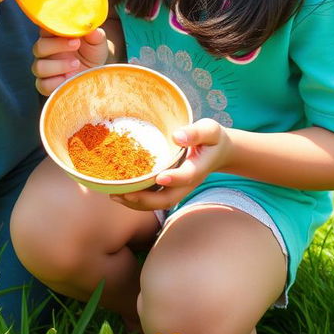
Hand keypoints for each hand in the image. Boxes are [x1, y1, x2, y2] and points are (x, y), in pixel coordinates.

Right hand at [32, 27, 107, 95]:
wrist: (96, 72)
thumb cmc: (92, 52)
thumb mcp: (97, 41)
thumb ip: (93, 34)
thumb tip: (89, 26)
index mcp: (53, 35)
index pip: (44, 28)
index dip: (54, 28)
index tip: (70, 30)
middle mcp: (45, 50)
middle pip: (39, 47)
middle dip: (57, 45)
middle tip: (76, 44)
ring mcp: (44, 68)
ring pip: (39, 67)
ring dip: (58, 66)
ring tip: (76, 64)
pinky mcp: (46, 84)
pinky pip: (42, 85)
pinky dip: (55, 83)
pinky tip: (69, 79)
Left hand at [109, 118, 231, 211]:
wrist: (218, 152)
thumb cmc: (212, 138)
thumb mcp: (209, 130)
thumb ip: (195, 133)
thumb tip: (177, 136)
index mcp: (197, 168)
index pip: (187, 176)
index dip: (174, 178)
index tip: (159, 176)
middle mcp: (186, 183)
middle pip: (168, 199)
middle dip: (146, 200)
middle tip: (124, 195)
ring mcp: (178, 188)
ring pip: (158, 202)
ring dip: (137, 203)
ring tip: (115, 196)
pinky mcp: (170, 187)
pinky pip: (153, 197)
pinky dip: (137, 198)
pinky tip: (119, 192)